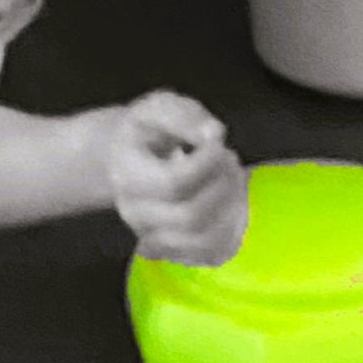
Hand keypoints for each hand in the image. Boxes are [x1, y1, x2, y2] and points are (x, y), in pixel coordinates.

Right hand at [105, 90, 250, 266]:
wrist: (128, 160)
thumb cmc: (147, 132)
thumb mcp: (158, 108)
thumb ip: (184, 116)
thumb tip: (213, 133)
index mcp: (127, 177)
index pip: (173, 184)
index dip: (207, 164)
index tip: (218, 142)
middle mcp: (136, 214)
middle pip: (190, 217)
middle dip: (223, 185)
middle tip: (230, 158)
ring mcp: (156, 238)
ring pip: (205, 242)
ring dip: (233, 208)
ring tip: (234, 179)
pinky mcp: (177, 252)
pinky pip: (214, 254)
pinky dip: (234, 228)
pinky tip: (231, 200)